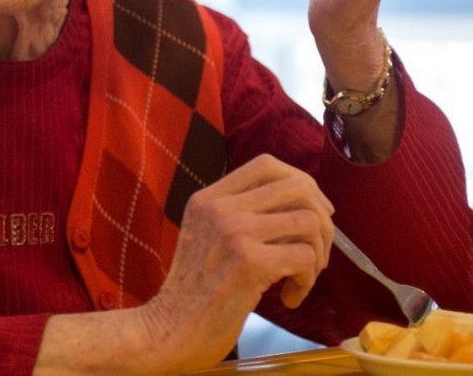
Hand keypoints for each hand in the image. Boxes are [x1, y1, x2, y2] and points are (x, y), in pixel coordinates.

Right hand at [139, 156, 334, 369]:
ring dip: (317, 255)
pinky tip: (289, 298)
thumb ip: (239, 216)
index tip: (315, 211)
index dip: (302, 183)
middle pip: (297, 185)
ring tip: (301, 279)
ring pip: (308, 221)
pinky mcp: (249, 262)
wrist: (171, 329)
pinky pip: (305, 257)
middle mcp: (221, 207)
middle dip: (323, 219)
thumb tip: (299, 208)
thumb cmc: (195, 292)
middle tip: (316, 251)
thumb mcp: (207, 236)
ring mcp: (234, 231)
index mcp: (209, 197)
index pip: (267, 164)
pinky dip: (307, 282)